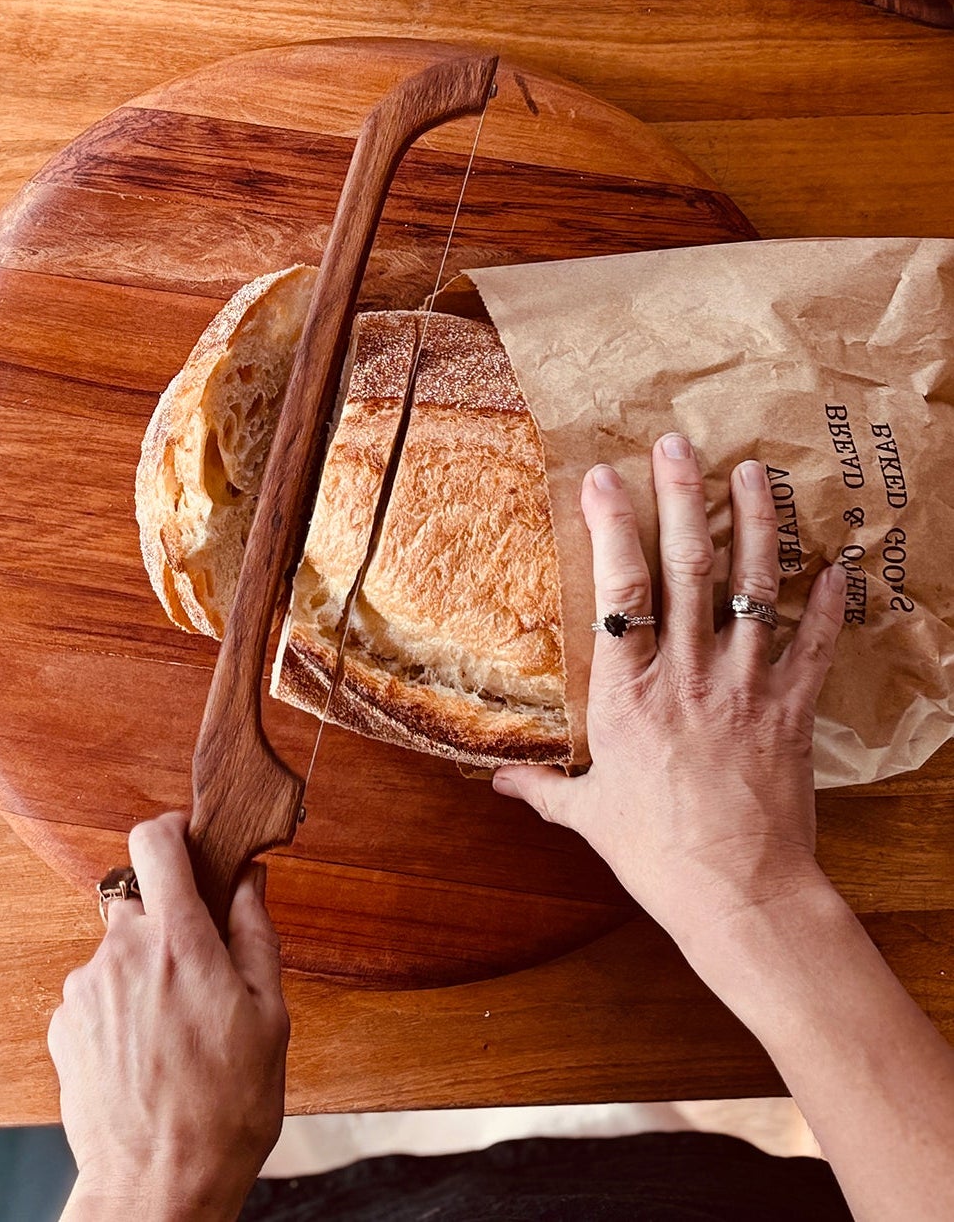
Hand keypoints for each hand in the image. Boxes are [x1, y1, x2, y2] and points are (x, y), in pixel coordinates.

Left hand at [49, 813, 288, 1221]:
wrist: (157, 1186)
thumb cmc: (223, 1110)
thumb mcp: (269, 1018)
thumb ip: (255, 935)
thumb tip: (248, 881)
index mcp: (178, 941)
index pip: (154, 841)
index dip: (171, 830)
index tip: (188, 841)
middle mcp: (122, 952)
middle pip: (138, 901)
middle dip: (166, 923)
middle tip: (198, 974)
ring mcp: (85, 988)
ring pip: (117, 952)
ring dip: (141, 973)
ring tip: (173, 1033)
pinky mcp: (63, 1023)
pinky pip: (95, 994)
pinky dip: (117, 1009)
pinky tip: (143, 1054)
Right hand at [493, 433, 846, 954]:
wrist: (739, 894)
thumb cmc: (656, 854)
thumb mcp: (589, 816)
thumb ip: (545, 788)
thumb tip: (500, 782)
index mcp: (627, 694)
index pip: (618, 592)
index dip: (612, 528)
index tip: (605, 478)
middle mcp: (685, 675)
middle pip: (686, 568)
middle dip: (681, 499)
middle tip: (678, 444)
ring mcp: (744, 687)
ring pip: (752, 589)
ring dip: (756, 526)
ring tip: (754, 473)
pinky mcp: (791, 710)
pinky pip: (814, 645)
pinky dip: (827, 602)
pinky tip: (838, 563)